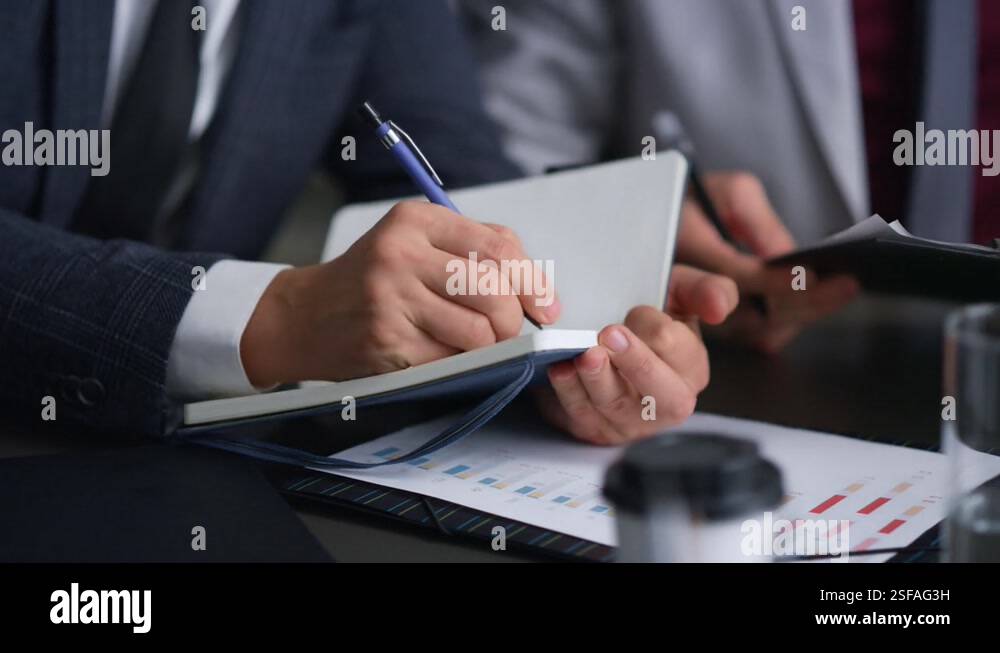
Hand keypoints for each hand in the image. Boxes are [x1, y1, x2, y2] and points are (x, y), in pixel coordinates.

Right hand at [240, 201, 558, 386]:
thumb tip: (541, 294)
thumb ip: (477, 251)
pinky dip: (461, 365)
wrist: (305, 315)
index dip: (533, 283)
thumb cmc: (374, 280)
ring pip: (478, 333)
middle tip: (508, 332)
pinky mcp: (386, 340)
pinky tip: (445, 356)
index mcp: (416, 219)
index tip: (545, 307)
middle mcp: (401, 253)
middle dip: (513, 321)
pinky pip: (451, 360)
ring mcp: (391, 298)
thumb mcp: (418, 243)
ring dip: (490, 348)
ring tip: (476, 345)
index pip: (499, 247)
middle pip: (494, 292)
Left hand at [534, 265, 737, 444]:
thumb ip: (706, 291)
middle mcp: (666, 401)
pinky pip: (582, 416)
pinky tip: (560, 370)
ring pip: (617, 406)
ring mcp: (630, 420)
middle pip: (663, 395)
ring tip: (585, 354)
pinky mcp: (596, 428)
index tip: (634, 312)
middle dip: (637, 362)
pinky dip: (569, 393)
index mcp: (692, 369)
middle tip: (610, 333)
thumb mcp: (679, 295)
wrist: (603, 340)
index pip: (682, 351)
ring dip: (598, 380)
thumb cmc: (646, 320)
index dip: (656, 328)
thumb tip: (719, 309)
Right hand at [677, 172, 858, 351]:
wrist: (679, 218)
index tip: (813, 275)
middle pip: (751, 311)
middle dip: (804, 302)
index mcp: (688, 248)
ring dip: (802, 313)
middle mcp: (690, 287)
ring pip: (757, 329)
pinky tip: (818, 305)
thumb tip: (786, 256)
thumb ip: (760, 222)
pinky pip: (757, 335)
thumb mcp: (734, 192)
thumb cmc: (709, 197)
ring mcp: (702, 312)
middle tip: (845, 286)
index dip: (775, 279)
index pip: (735, 274)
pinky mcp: (718, 324)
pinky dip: (790, 322)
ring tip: (840, 292)